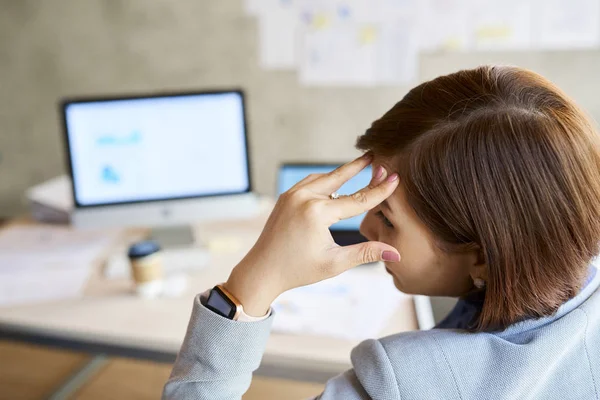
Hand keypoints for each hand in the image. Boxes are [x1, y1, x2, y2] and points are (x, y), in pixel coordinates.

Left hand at [224, 153, 400, 315]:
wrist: (262, 270)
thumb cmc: (298, 270)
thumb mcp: (335, 263)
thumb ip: (366, 253)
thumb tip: (396, 255)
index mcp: (318, 213)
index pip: (357, 200)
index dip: (379, 190)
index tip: (396, 178)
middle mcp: (304, 198)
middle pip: (340, 177)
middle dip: (359, 166)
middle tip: (375, 154)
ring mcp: (292, 194)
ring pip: (324, 178)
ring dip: (341, 173)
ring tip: (359, 165)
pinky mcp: (286, 197)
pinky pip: (310, 183)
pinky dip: (325, 181)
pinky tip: (335, 182)